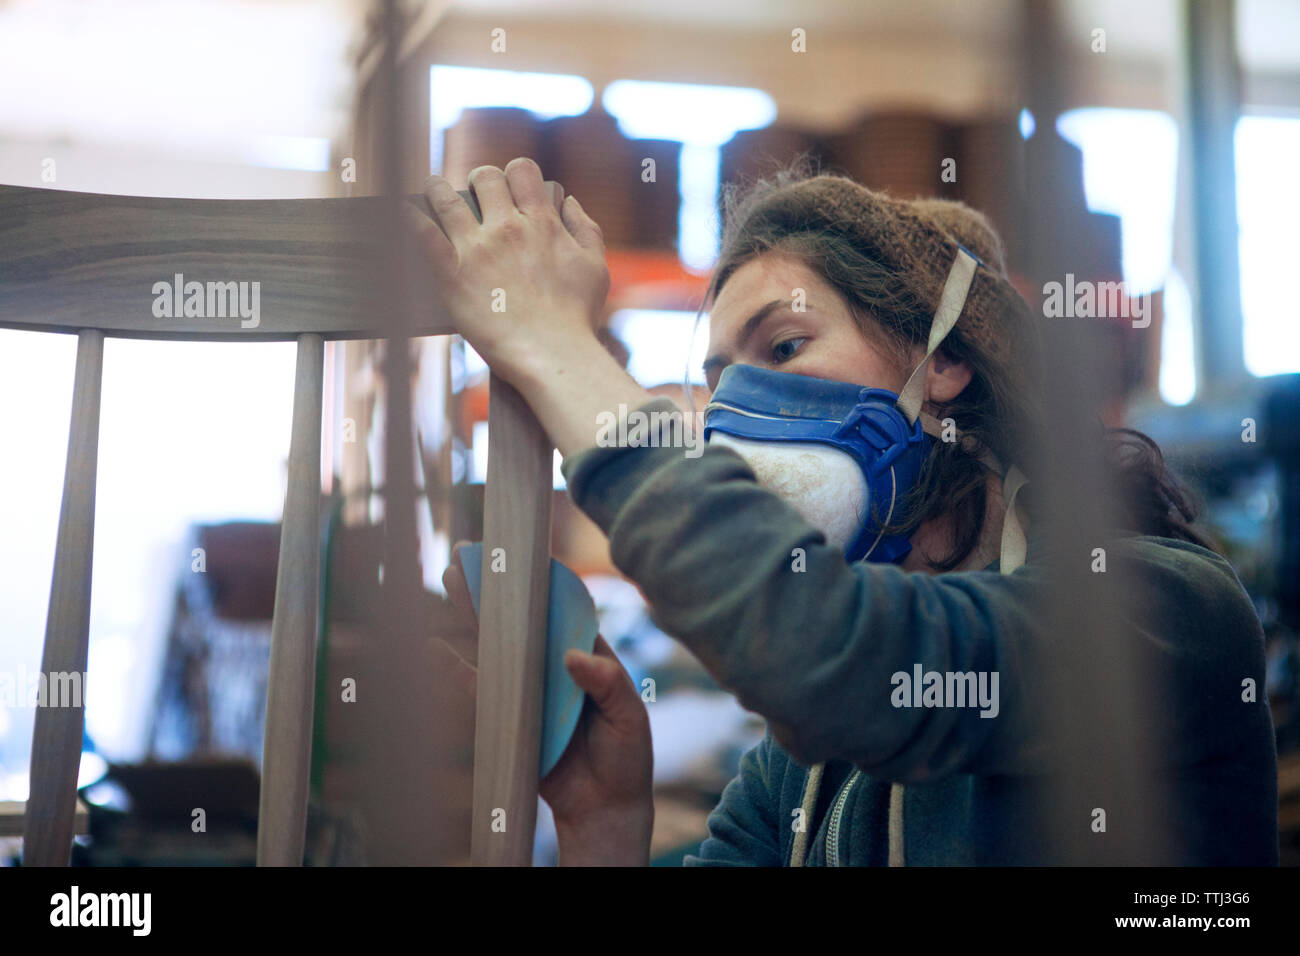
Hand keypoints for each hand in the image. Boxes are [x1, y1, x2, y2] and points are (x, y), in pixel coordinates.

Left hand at [405, 158, 610, 389]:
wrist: (552, 353)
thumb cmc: (576, 317)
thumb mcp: (596, 267)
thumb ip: (585, 228)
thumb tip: (569, 200)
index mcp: (542, 223)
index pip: (522, 171)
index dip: (514, 173)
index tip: (509, 184)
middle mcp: (508, 228)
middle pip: (485, 179)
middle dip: (479, 179)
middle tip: (473, 190)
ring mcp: (477, 249)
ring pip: (446, 200)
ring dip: (437, 189)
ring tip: (432, 188)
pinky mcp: (452, 274)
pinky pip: (423, 235)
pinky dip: (410, 218)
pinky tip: (404, 211)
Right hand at [438, 540, 654, 863]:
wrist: (604, 808)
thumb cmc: (625, 758)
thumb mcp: (628, 718)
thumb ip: (607, 685)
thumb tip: (572, 656)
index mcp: (589, 656)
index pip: (565, 610)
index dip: (544, 583)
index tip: (523, 556)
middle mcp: (555, 666)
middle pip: (523, 619)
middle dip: (499, 588)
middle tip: (472, 554)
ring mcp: (531, 688)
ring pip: (498, 644)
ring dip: (474, 614)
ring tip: (451, 581)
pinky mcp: (510, 716)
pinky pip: (481, 689)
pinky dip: (457, 670)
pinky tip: (435, 649)